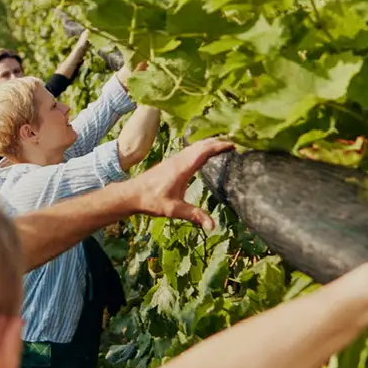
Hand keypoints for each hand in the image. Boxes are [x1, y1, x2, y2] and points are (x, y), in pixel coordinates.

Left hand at [118, 137, 233, 227]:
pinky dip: (201, 147)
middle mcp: (179, 159)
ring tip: (223, 144)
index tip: (233, 144)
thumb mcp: (174, 210)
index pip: (204, 151)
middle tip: (234, 142)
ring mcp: (174, 159)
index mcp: (182, 167)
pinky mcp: (171, 162)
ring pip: (195, 146)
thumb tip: (212, 226)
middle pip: (201, 145)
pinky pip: (190, 150)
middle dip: (218, 141)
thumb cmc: (151, 200)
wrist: (132, 194)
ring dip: (209, 143)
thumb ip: (193, 215)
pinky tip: (204, 152)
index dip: (219, 146)